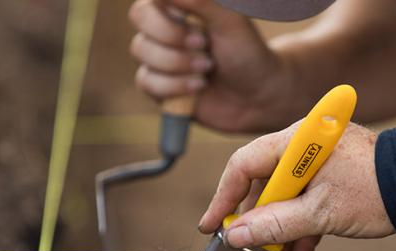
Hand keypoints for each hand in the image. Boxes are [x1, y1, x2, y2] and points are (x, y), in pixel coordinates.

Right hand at [128, 0, 297, 131]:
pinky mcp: (157, 85)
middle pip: (139, 17)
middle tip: (204, 45)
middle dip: (173, 36)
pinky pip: (147, 81)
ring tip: (207, 68)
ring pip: (142, 50)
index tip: (192, 21)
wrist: (256, 97)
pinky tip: (198, 87)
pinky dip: (175, 86)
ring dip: (179, 63)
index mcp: (180, 4)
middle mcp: (164, 26)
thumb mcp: (230, 21)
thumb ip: (200, 0)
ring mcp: (158, 55)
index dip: (167, 11)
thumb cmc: (247, 52)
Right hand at [198, 123, 394, 250]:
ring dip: (280, 241)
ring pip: (287, 203)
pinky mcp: (335, 182)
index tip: (212, 228)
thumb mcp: (320, 214)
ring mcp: (321, 165)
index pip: (245, 165)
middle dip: (258, 231)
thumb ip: (274, 225)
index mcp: (298, 140)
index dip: (224, 198)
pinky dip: (302, 234)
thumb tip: (234, 236)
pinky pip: (308, 207)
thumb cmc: (376, 192)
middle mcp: (305, 148)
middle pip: (265, 189)